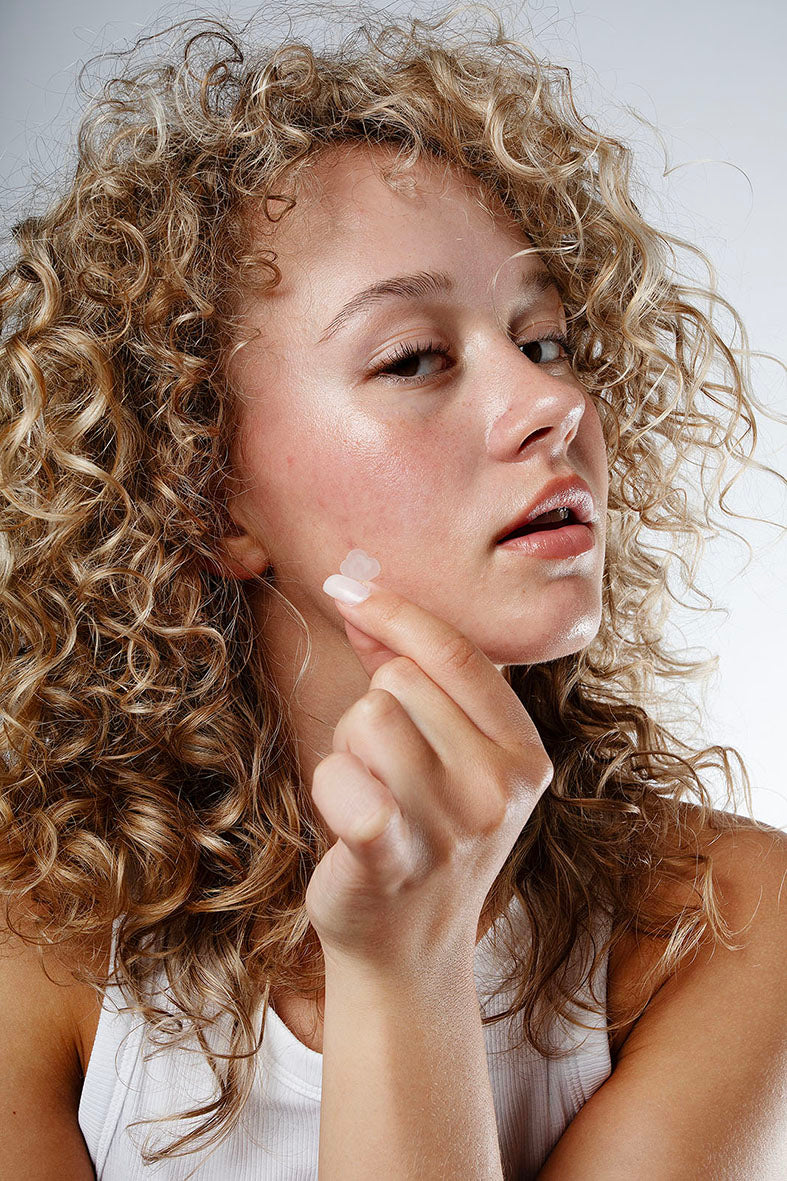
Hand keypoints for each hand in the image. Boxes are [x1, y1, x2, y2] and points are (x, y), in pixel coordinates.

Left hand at [305, 577, 553, 979]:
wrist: (407, 948)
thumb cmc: (420, 833)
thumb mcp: (444, 755)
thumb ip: (414, 674)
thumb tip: (364, 595)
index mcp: (524, 754)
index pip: (457, 652)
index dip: (395, 610)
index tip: (347, 587)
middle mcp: (500, 788)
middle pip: (400, 682)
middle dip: (373, 711)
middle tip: (382, 770)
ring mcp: (453, 828)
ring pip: (367, 718)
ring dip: (348, 751)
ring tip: (369, 798)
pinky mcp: (396, 858)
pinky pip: (346, 780)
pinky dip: (332, 786)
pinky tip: (348, 821)